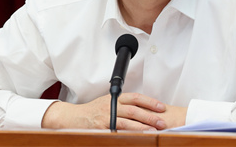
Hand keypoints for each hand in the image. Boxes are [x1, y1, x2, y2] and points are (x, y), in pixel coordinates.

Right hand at [42, 92, 170, 130]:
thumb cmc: (93, 111)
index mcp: (115, 98)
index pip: (136, 97)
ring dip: (141, 127)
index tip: (161, 107)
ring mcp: (106, 118)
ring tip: (153, 131)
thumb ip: (123, 104)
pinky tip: (136, 138)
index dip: (149, 101)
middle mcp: (111, 106)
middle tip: (161, 122)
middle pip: (134, 110)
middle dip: (149, 116)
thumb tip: (144, 109)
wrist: (73, 117)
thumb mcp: (109, 102)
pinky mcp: (101, 128)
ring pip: (127, 122)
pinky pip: (117, 132)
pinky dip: (127, 135)